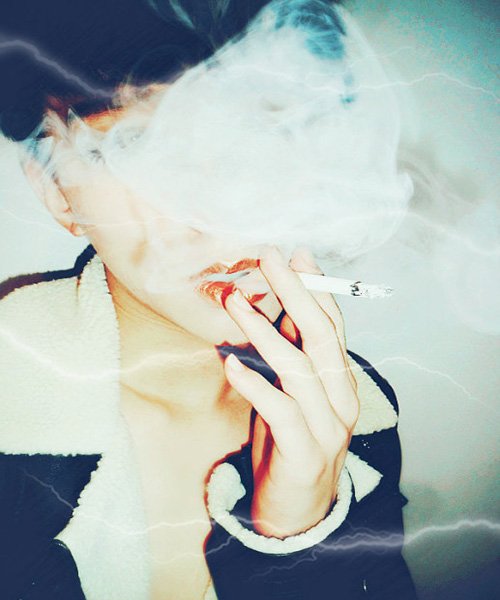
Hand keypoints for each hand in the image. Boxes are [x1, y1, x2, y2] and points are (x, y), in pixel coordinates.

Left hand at [222, 246, 359, 537]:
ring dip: (264, 331)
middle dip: (296, 293)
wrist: (299, 512)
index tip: (297, 255)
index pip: (332, 326)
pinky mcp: (305, 453)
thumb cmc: (290, 442)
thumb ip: (291, 356)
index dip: (315, 289)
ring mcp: (328, 427)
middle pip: (321, 337)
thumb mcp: (293, 393)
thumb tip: (274, 309)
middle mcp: (342, 399)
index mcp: (340, 381)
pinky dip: (255, 384)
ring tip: (234, 303)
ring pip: (299, 368)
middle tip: (271, 258)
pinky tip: (230, 362)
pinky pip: (280, 411)